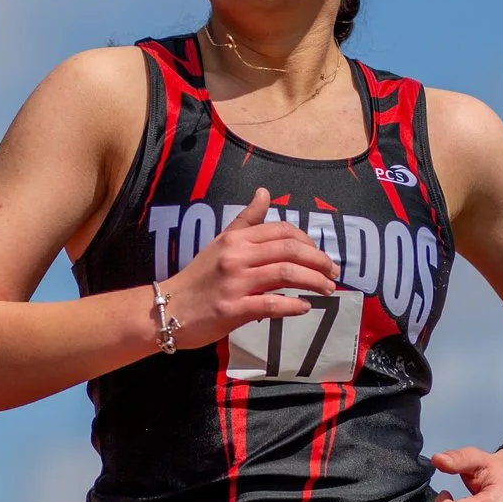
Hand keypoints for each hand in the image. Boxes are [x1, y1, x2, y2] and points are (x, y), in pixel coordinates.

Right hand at [165, 187, 338, 346]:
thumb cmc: (198, 277)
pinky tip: (304, 307)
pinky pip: (272, 305)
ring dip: (314, 282)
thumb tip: (265, 192)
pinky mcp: (233, 309)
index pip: (282, 231)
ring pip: (286, 274)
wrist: (169, 309)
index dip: (308, 242)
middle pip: (290, 250)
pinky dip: (294, 306)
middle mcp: (237, 256)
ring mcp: (235, 283)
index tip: (320, 256)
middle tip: (333, 273)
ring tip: (327, 290)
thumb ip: (246, 220)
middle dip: (319, 261)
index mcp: (236, 239)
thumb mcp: (221, 243)